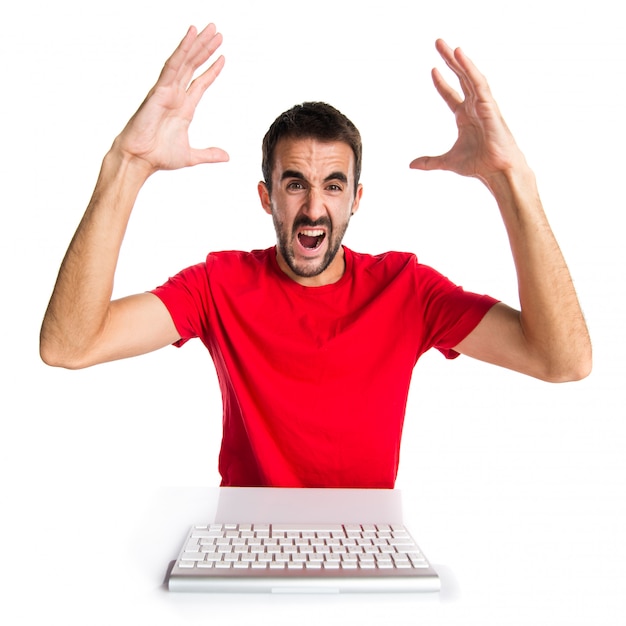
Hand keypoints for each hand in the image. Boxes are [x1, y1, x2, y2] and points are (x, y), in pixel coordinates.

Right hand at [114, 24, 228, 174]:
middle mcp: (176, 95)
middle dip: (206, 49)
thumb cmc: (158, 156)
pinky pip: (173, 65)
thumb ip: (209, 154)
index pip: (200, 83)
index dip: (212, 70)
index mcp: (184, 108)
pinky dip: (182, 49)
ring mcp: (168, 90)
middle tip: (218, 33)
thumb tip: (226, 156)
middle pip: (194, 66)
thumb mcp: (191, 156)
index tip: (223, 57)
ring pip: (185, 61)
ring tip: (210, 29)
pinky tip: (191, 36)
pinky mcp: (159, 89)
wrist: (140, 159)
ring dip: (197, 44)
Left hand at [410, 39, 524, 182]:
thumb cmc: (479, 165)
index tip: (432, 70)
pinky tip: (460, 55)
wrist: (497, 171)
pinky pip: (479, 82)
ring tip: (450, 46)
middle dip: (449, 61)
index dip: (441, 83)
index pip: (451, 95)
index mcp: (465, 117)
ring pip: (470, 76)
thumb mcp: (447, 162)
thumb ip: (430, 162)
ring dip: (459, 60)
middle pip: (461, 78)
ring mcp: (483, 104)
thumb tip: (411, 165)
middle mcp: (474, 107)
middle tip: (438, 43)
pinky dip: (470, 68)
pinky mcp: (490, 105)